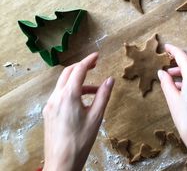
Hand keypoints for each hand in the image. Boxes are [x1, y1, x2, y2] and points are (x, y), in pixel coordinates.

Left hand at [43, 53, 114, 170]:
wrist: (61, 162)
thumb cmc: (80, 142)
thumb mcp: (96, 117)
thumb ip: (103, 95)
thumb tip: (110, 80)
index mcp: (69, 96)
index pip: (78, 70)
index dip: (88, 60)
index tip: (97, 55)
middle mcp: (56, 97)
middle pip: (67, 73)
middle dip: (81, 66)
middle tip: (94, 64)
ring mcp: (50, 105)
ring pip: (63, 84)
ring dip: (78, 81)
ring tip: (94, 90)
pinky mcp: (48, 112)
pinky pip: (60, 94)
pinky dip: (71, 91)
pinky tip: (82, 101)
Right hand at [158, 44, 186, 170]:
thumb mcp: (172, 100)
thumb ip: (166, 83)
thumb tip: (162, 73)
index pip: (182, 55)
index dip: (172, 50)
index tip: (166, 47)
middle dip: (179, 57)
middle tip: (168, 59)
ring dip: (185, 67)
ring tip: (171, 76)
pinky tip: (182, 85)